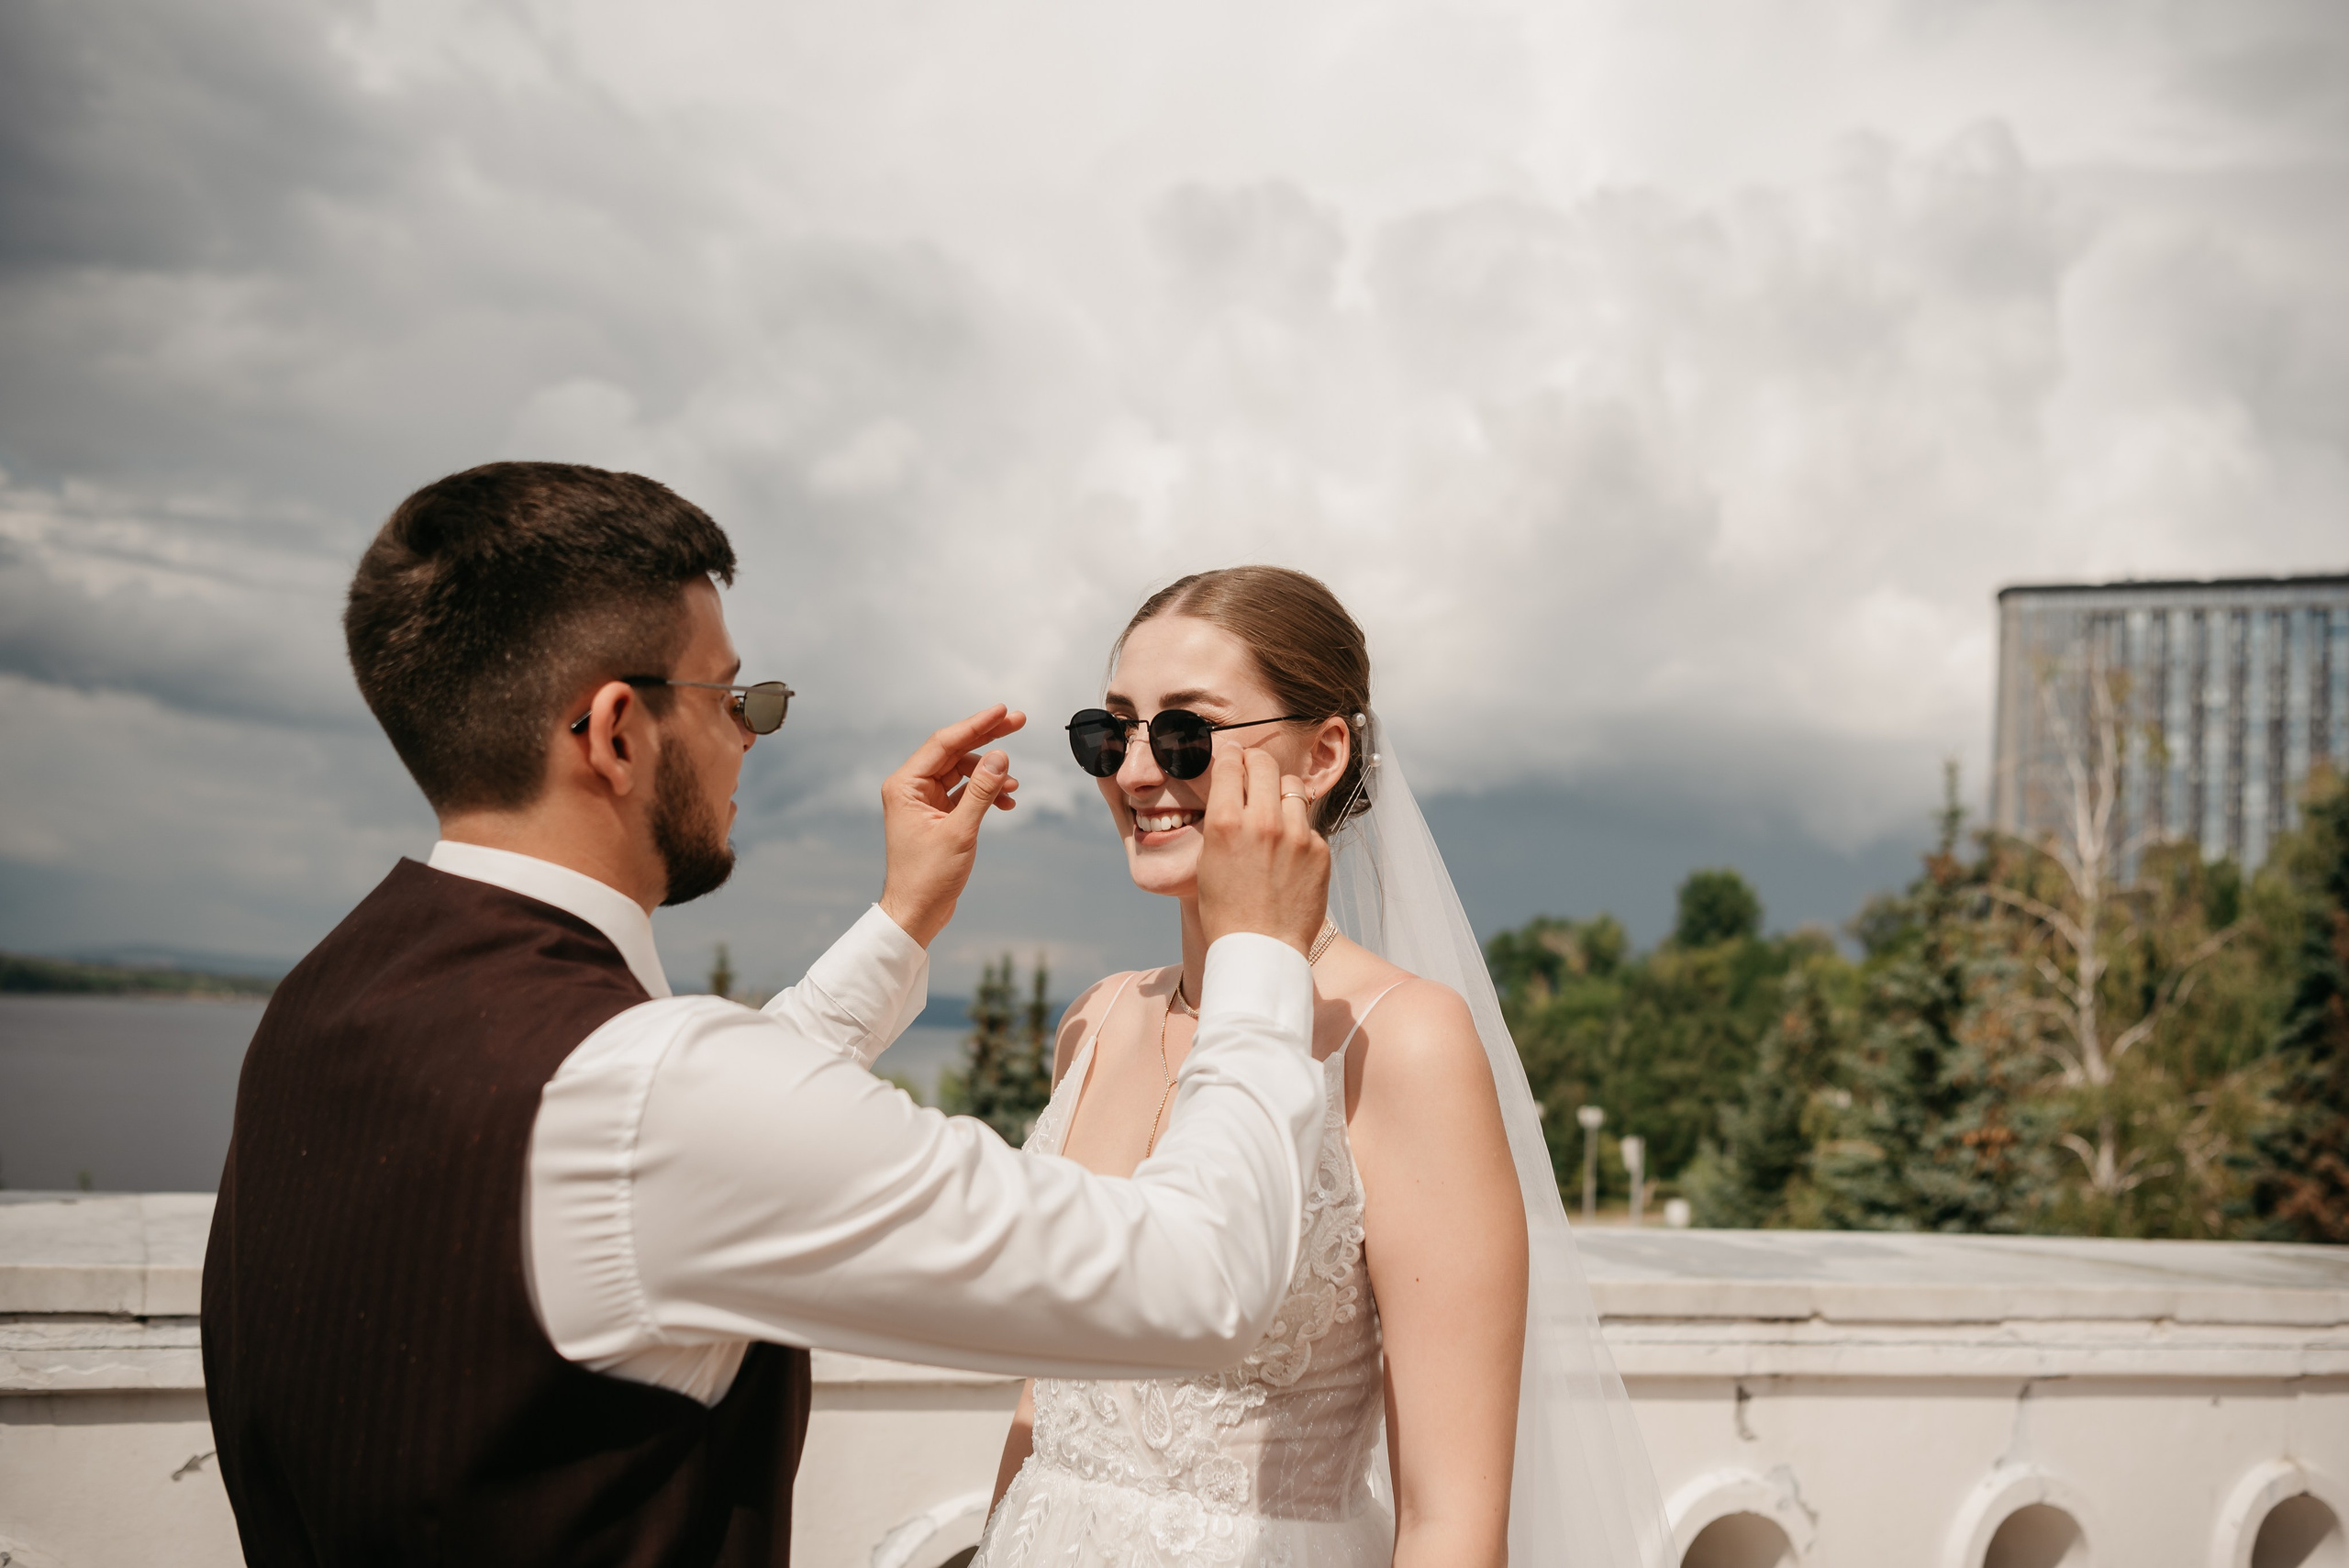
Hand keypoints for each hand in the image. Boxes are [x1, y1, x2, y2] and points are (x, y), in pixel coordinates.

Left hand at [877, 705, 1025, 946]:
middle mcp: (911, 788)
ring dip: (990, 774)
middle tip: (1019, 721)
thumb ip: (981, 792)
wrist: (916, 913)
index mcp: (905, 785)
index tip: (1004, 711)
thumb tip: (1001, 756)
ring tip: (1015, 784)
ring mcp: (924, 801)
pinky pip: (964, 792)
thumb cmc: (928, 877)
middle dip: (987, 738)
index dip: (976, 725)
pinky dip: (985, 793)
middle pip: (954, 751)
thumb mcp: (960, 831)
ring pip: (962, 771)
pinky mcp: (936, 815)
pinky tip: (1006, 801)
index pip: (945, 743)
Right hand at [1195, 747, 1328, 958]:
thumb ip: (1222, 821)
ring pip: (1291, 787)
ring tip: (1272, 814)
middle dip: (1255, 762)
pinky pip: (1307, 823)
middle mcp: (1262, 822)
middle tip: (1253, 770)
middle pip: (1263, 764)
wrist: (1261, 950)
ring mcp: (1296, 835)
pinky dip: (1297, 830)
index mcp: (1225, 823)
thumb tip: (1231, 790)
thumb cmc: (1226, 910)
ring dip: (1279, 794)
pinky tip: (1287, 854)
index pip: (1230, 764)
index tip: (1232, 756)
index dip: (1229, 756)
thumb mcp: (1208, 860)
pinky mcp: (1319, 850)